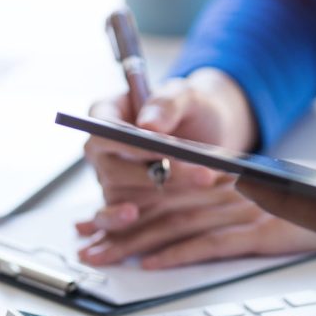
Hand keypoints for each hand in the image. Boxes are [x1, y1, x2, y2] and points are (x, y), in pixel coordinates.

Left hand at [76, 174, 315, 267]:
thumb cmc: (309, 194)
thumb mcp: (262, 189)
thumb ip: (226, 196)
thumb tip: (189, 216)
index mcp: (221, 178)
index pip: (163, 190)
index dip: (124, 204)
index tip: (93, 218)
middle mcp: (224, 190)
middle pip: (160, 208)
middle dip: (116, 225)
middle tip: (82, 240)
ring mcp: (241, 211)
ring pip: (175, 226)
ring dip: (134, 243)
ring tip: (101, 256)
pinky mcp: (259, 234)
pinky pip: (210, 245)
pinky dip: (176, 254)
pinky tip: (149, 264)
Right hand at [79, 68, 274, 264]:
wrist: (213, 134)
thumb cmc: (194, 109)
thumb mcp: (188, 96)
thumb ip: (167, 103)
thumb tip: (147, 124)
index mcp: (107, 113)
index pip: (104, 128)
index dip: (131, 142)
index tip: (165, 147)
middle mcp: (102, 148)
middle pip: (112, 167)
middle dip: (155, 172)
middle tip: (200, 172)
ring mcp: (110, 178)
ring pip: (119, 194)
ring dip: (161, 193)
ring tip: (201, 183)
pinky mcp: (122, 202)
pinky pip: (111, 218)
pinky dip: (120, 220)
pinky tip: (134, 216)